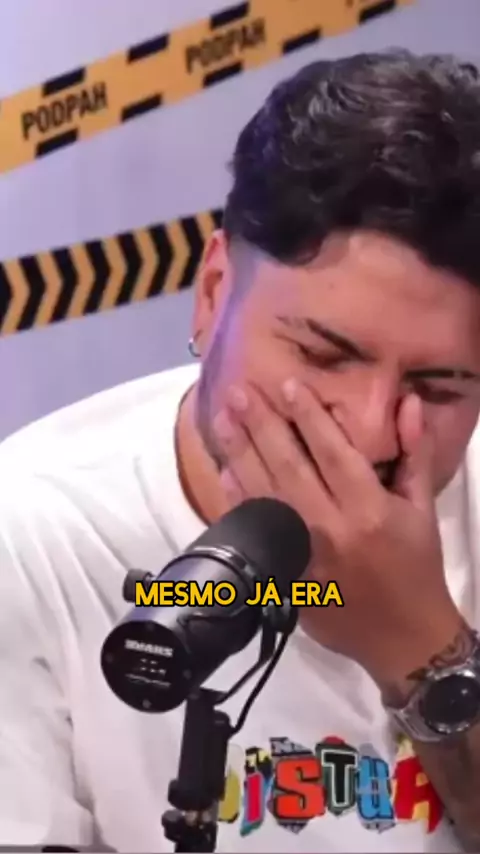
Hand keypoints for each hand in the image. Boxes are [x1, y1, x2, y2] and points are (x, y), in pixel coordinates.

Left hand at [212, 379, 463, 686]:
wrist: (403, 637)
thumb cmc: (416, 566)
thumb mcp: (422, 508)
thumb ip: (414, 453)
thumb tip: (409, 403)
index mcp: (369, 509)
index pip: (334, 451)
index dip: (309, 416)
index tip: (288, 384)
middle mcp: (331, 528)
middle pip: (289, 467)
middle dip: (262, 426)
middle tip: (239, 391)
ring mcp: (302, 553)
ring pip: (265, 494)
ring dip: (240, 454)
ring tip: (222, 419)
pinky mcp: (286, 573)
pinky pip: (256, 530)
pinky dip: (237, 500)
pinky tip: (223, 471)